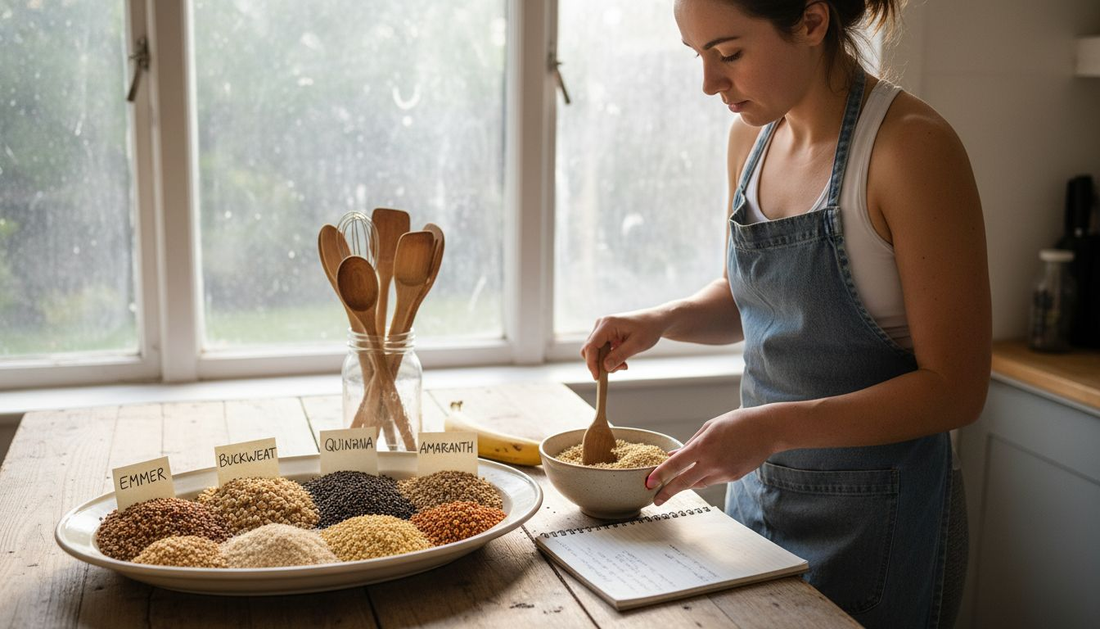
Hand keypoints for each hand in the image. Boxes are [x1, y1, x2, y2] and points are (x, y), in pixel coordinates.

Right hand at [580, 310, 667, 379]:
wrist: (655, 320)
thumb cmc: (648, 329)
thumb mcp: (636, 344)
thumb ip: (620, 355)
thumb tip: (605, 367)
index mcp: (607, 324)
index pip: (591, 346)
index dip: (591, 363)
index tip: (597, 377)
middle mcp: (601, 325)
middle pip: (589, 349)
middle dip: (600, 363)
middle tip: (618, 369)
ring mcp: (602, 329)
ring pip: (595, 351)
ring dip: (606, 362)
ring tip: (624, 365)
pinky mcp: (605, 334)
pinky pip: (601, 350)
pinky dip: (609, 358)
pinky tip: (622, 360)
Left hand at [645, 406, 777, 505]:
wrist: (768, 430)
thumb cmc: (737, 423)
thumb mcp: (709, 427)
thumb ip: (690, 444)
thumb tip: (672, 456)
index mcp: (704, 446)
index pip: (676, 464)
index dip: (660, 474)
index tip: (649, 483)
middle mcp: (712, 462)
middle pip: (684, 482)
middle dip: (667, 492)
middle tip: (656, 500)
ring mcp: (724, 472)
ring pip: (698, 483)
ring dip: (687, 483)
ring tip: (676, 483)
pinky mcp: (733, 477)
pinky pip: (713, 480)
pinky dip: (705, 477)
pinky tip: (705, 469)